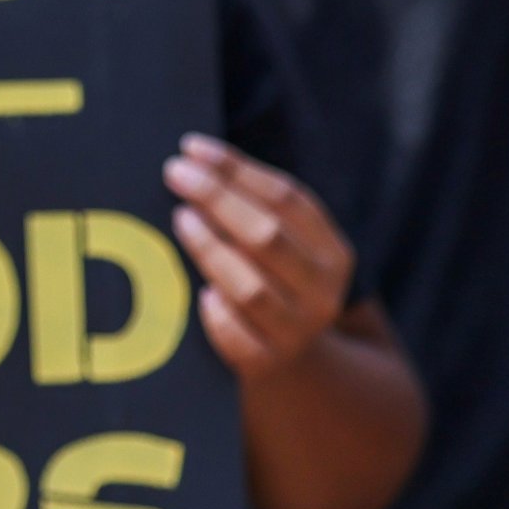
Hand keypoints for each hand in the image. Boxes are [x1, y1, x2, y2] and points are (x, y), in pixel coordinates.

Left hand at [166, 135, 353, 380]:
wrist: (297, 358)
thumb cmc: (274, 279)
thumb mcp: (285, 243)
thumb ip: (254, 207)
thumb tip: (193, 159)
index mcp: (333, 252)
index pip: (288, 199)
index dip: (237, 169)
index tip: (192, 147)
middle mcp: (322, 292)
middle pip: (267, 237)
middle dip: (217, 200)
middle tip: (175, 174)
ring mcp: (296, 330)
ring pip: (250, 288)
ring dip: (210, 250)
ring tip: (180, 219)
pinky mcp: (266, 361)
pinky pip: (236, 337)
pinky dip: (216, 314)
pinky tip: (200, 293)